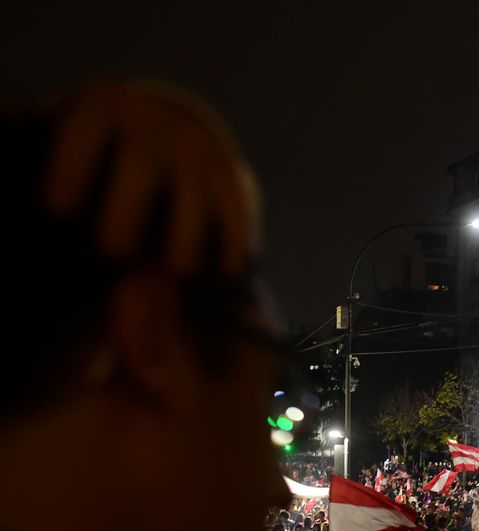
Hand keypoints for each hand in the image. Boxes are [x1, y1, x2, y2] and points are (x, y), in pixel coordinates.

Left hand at [43, 81, 260, 277]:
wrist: (165, 136)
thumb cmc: (96, 157)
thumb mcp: (72, 148)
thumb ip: (56, 171)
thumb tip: (42, 191)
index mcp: (104, 107)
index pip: (85, 128)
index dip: (71, 165)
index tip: (57, 208)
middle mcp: (156, 122)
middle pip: (144, 159)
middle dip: (128, 206)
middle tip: (112, 250)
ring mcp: (197, 149)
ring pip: (195, 188)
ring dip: (187, 231)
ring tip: (177, 272)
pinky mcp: (228, 176)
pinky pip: (233, 208)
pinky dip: (231, 241)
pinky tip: (227, 272)